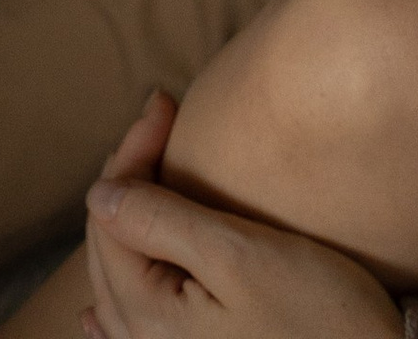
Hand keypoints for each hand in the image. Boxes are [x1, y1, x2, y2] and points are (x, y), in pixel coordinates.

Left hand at [83, 95, 404, 338]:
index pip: (111, 213)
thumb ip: (163, 223)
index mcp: (147, 316)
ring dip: (130, 222)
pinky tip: (101, 312)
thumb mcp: (241, 256)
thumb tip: (99, 192)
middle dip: (129, 175)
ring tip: (146, 174)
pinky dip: (120, 300)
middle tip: (162, 118)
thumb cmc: (318, 318)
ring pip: (120, 281)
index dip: (133, 150)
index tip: (167, 101)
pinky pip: (132, 331)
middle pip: (109, 246)